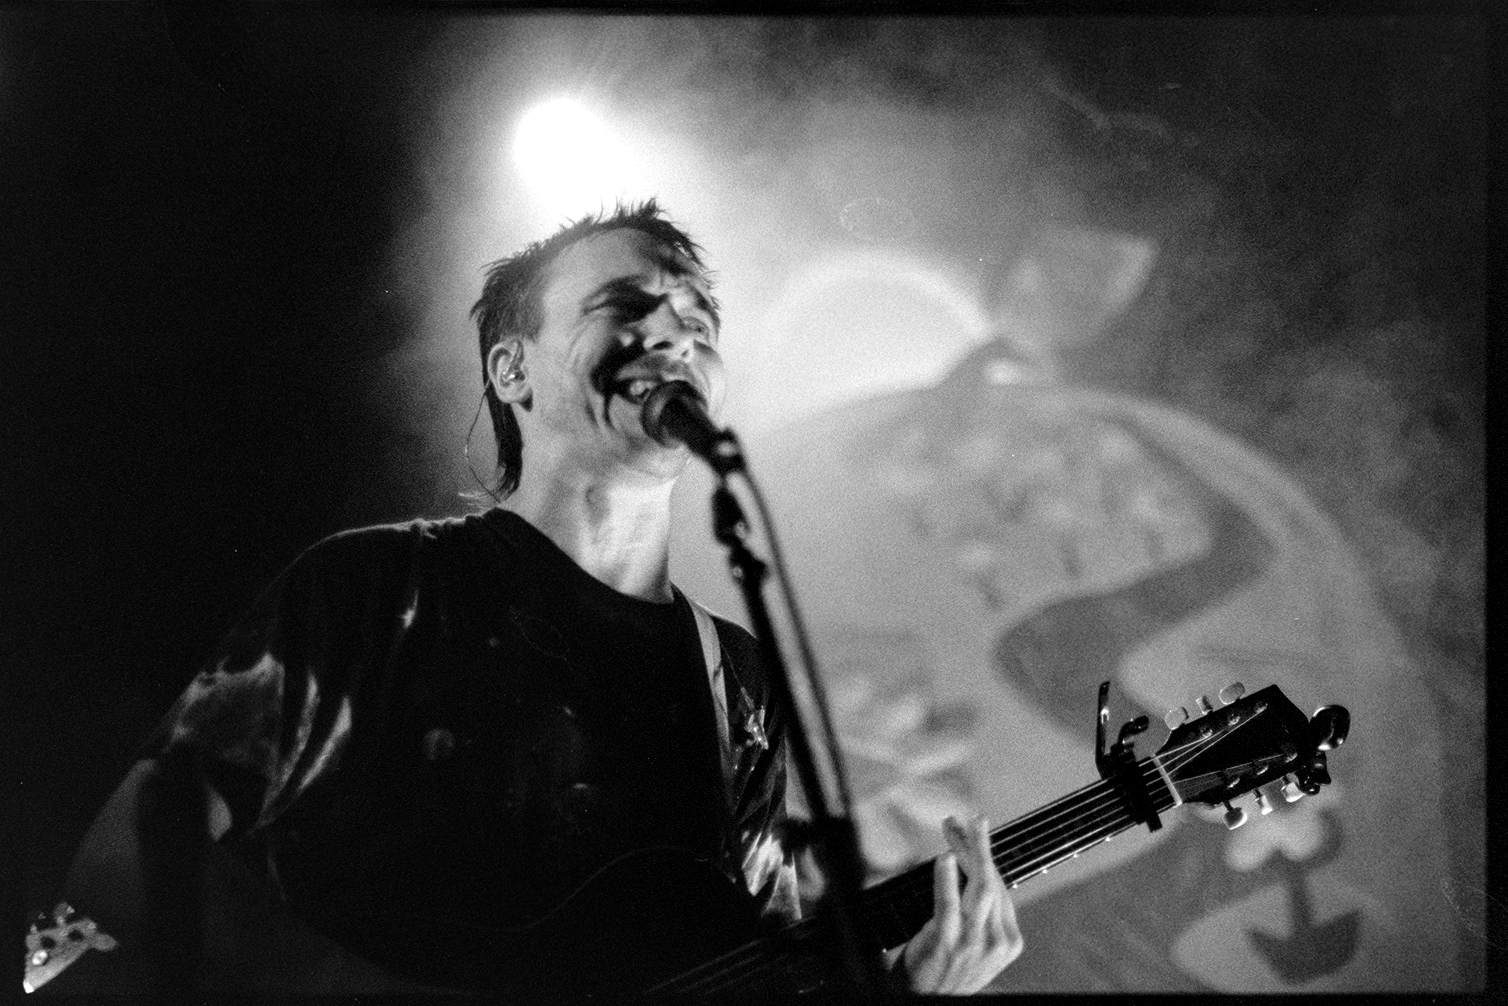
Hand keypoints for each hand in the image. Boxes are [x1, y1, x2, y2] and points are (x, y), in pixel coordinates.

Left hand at [900, 815, 1021, 993]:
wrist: (926, 1002)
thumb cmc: (947, 971)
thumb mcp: (978, 949)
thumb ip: (983, 918)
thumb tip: (974, 871)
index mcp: (1008, 941)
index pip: (1002, 888)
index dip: (988, 856)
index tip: (975, 831)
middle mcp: (996, 941)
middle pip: (992, 881)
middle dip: (981, 845)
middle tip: (971, 819)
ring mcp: (973, 943)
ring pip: (978, 886)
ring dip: (966, 851)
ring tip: (955, 827)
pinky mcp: (948, 943)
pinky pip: (950, 903)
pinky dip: (947, 877)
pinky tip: (944, 857)